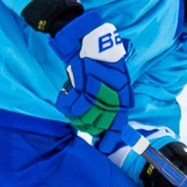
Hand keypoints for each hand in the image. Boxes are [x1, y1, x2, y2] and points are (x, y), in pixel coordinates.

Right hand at [49, 9, 130, 136]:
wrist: (86, 37)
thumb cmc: (99, 57)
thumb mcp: (114, 77)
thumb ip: (112, 97)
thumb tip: (105, 121)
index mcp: (122, 93)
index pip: (118, 122)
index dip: (111, 137)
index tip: (104, 149)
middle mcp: (112, 93)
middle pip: (99, 122)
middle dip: (89, 126)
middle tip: (81, 123)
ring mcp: (97, 89)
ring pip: (85, 116)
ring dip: (76, 116)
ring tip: (72, 110)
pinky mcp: (81, 84)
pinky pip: (72, 105)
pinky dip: (66, 105)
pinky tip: (64, 100)